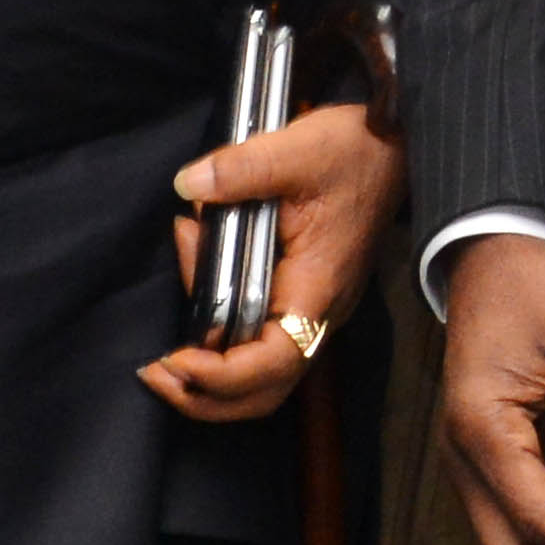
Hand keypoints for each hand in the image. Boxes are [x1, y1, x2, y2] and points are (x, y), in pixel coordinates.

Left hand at [143, 98, 401, 424]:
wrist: (391, 148)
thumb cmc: (351, 153)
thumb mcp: (297, 149)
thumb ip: (240, 169)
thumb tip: (187, 185)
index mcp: (317, 287)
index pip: (274, 361)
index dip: (222, 374)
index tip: (175, 358)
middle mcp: (317, 313)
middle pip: (265, 390)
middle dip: (205, 396)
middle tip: (153, 374)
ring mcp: (310, 311)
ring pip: (261, 376)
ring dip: (209, 377)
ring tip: (165, 351)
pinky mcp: (299, 300)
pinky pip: (259, 344)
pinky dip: (220, 345)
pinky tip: (194, 302)